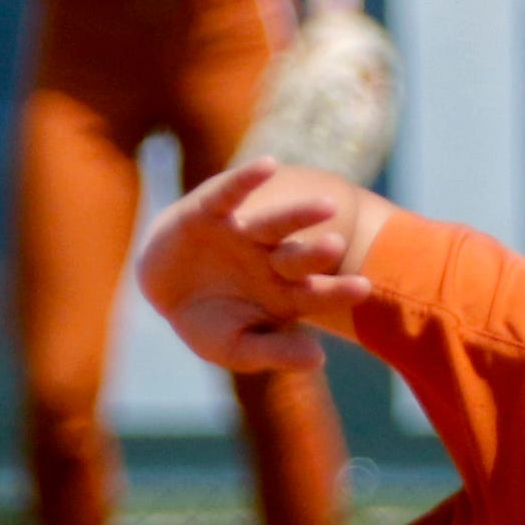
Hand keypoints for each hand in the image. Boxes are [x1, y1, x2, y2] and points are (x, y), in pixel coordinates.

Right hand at [140, 160, 371, 370]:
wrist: (161, 292)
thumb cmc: (206, 323)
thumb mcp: (236, 347)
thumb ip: (275, 351)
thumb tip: (319, 358)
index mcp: (283, 292)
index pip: (316, 293)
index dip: (337, 291)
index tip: (364, 288)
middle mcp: (269, 259)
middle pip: (298, 257)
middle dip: (316, 253)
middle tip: (338, 245)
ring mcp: (243, 234)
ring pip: (274, 224)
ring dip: (298, 215)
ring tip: (327, 206)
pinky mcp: (211, 212)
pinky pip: (231, 193)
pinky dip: (246, 180)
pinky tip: (268, 166)